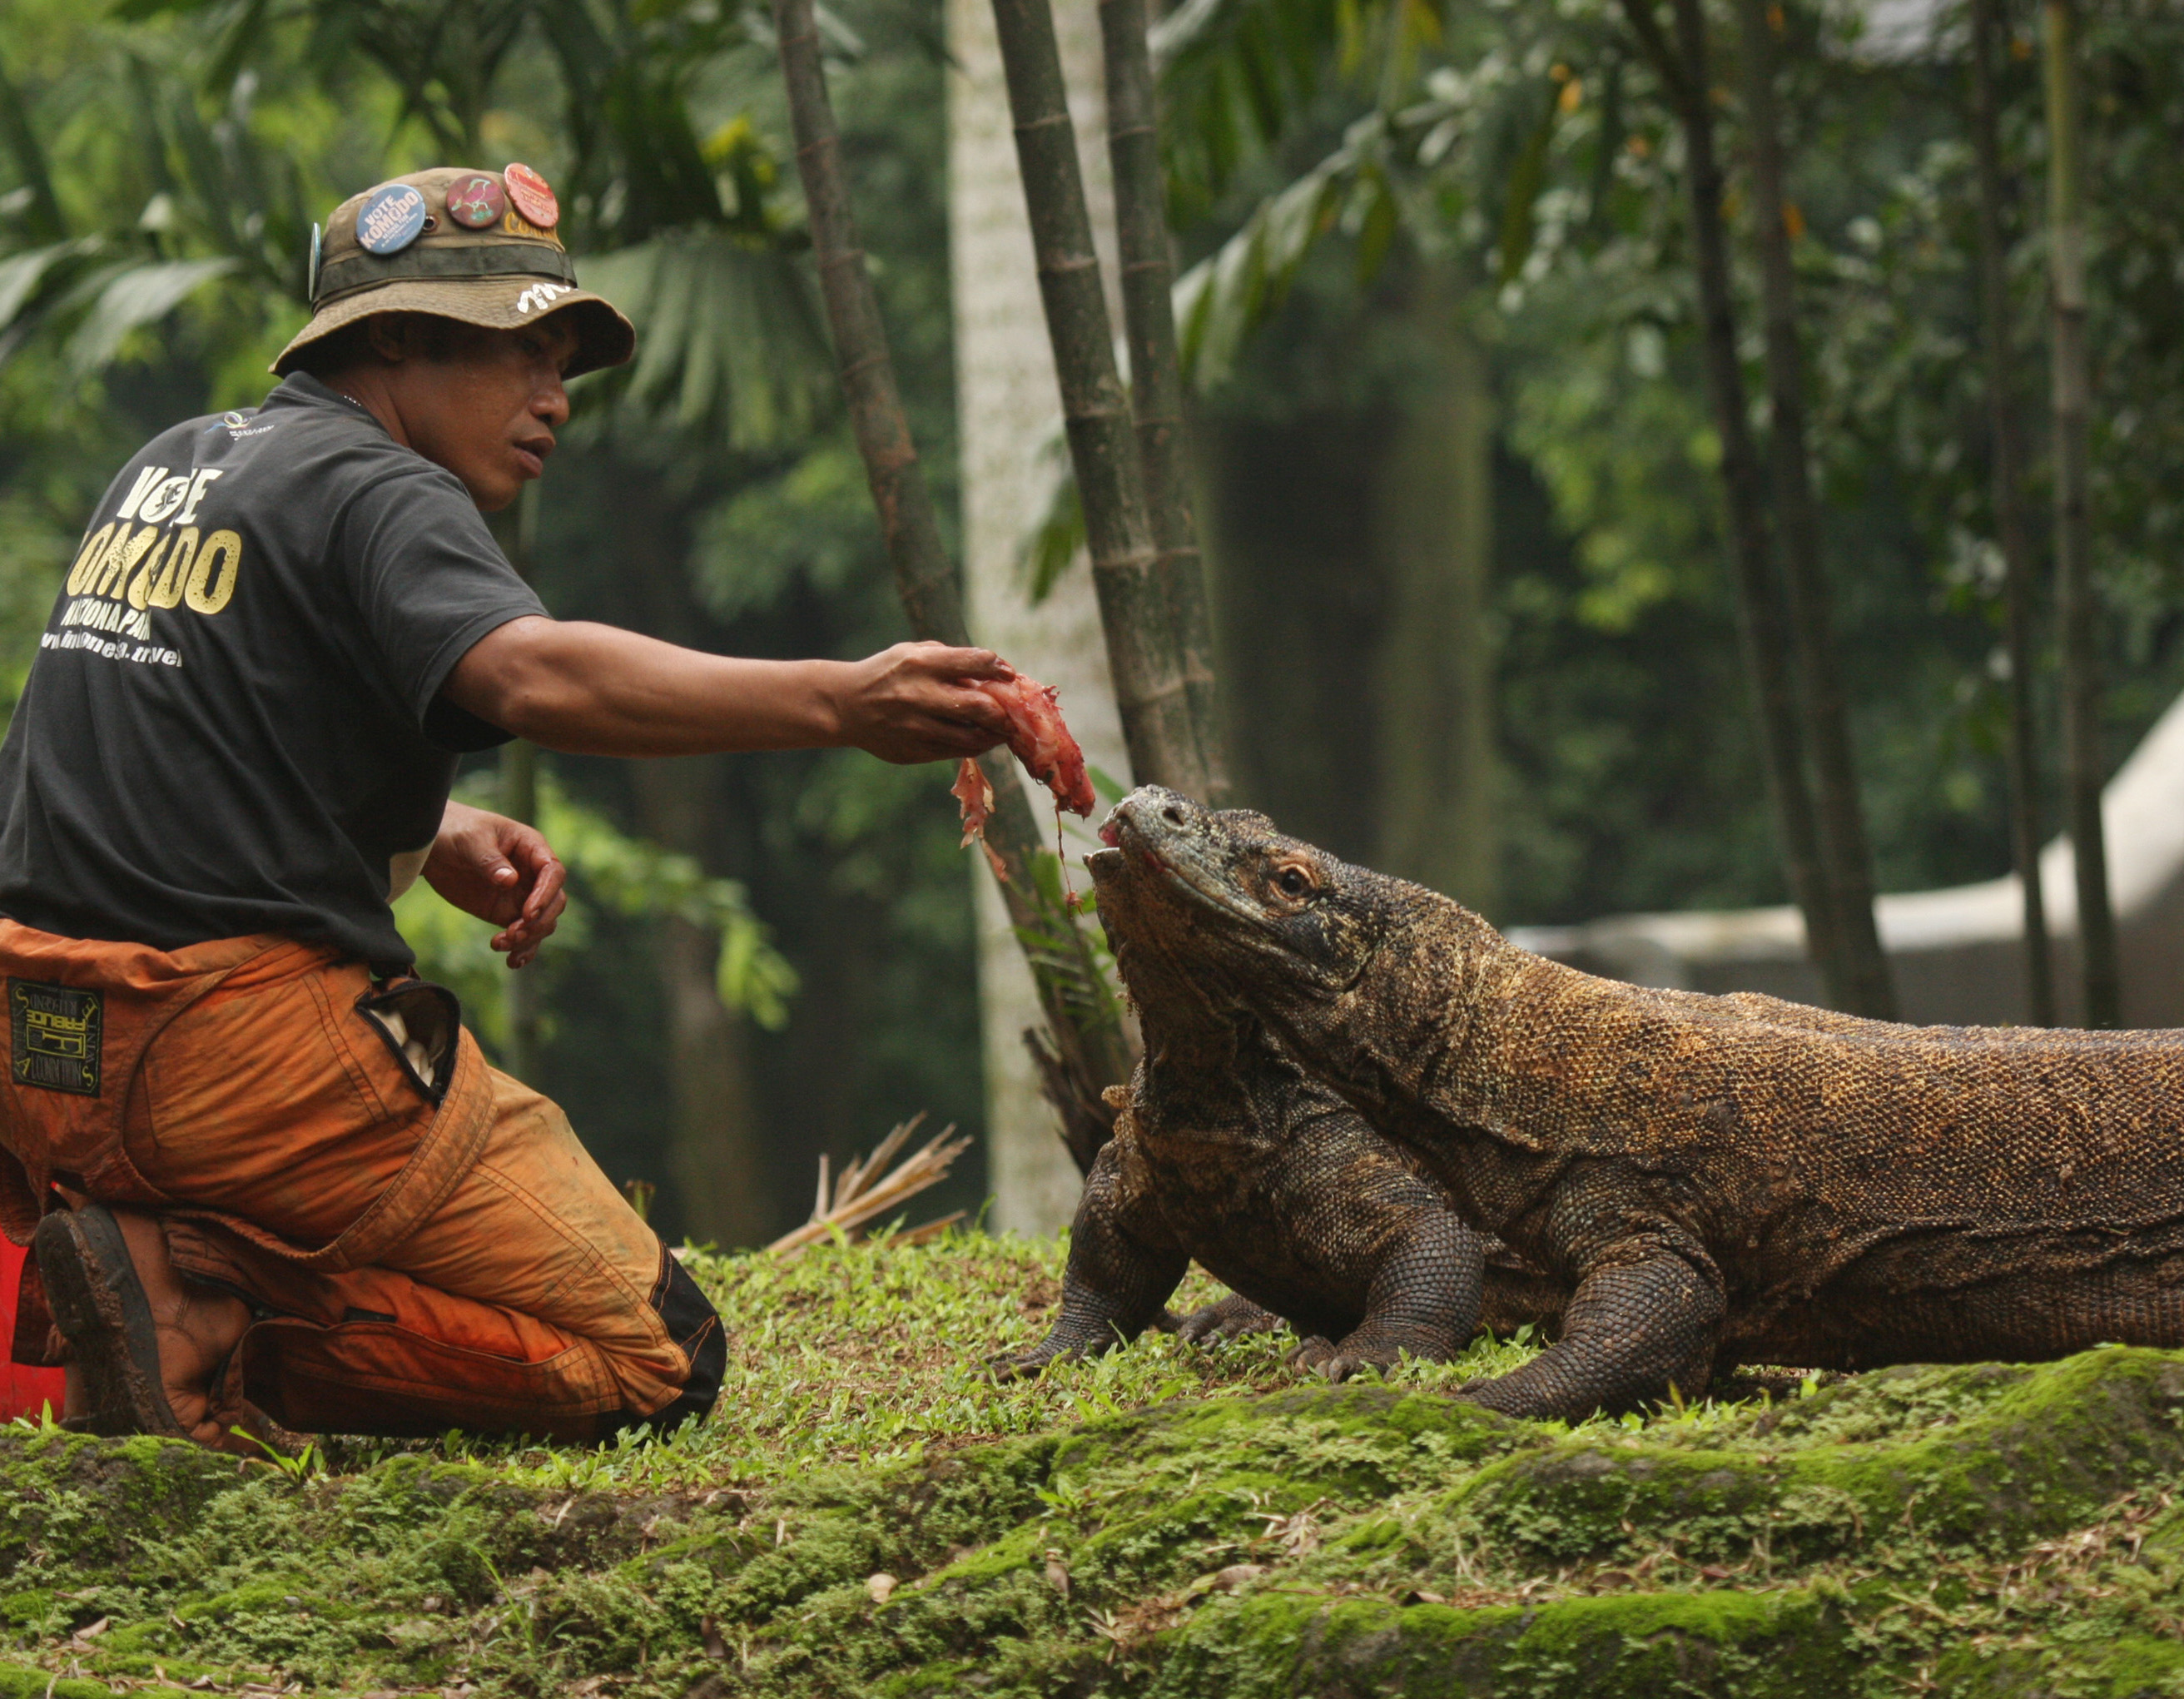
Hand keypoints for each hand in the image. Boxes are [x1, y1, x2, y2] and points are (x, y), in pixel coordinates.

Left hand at [423, 801, 568, 968]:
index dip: (546, 894)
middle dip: (537, 922)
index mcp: (531, 848)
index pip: (553, 873)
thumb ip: (490, 860)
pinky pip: (522, 934)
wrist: (430, 844)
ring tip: (499, 944)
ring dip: (527, 939)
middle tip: (512, 934)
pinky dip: (521, 949)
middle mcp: (532, 874)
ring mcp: (520, 895)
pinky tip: (512, 962)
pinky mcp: (504, 912)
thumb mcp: (470, 840)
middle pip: (554, 902)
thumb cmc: (454, 830)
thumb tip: (511, 880)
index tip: (527, 913)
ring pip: (541, 923)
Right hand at [831, 642, 1015, 763]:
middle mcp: (919, 695)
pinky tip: (981, 739)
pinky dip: (974, 746)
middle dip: (1004, 711)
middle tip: (1012, 712)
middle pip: (980, 707)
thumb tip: (993, 675)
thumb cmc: (888, 673)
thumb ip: (950, 660)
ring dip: (994, 734)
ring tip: (1003, 729)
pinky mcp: (913, 750)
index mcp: (921, 664)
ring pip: (972, 737)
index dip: (998, 668)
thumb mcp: (913, 653)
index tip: (1008, 674)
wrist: (845, 705)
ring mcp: (915, 727)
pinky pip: (955, 752)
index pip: (974, 662)